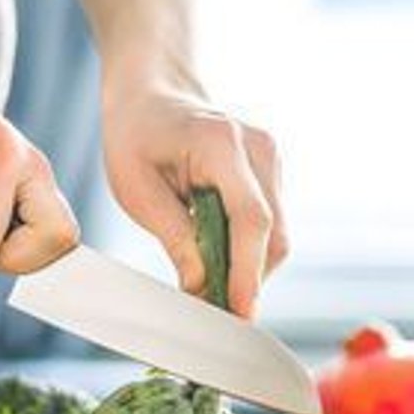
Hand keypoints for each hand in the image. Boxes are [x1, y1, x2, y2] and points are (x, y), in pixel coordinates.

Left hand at [101, 78, 287, 317]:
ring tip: (211, 294)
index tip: (238, 314)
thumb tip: (202, 288)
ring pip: (276, 236)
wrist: (152, 95)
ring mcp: (272, 159)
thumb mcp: (137, 190)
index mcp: (223, 144)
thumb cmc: (137, 136)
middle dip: (249, 282)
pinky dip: (249, 253)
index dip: (248, 274)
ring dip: (249, 270)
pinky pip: (270, 226)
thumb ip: (174, 238)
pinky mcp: (271, 174)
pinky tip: (220, 265)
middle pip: (274, 235)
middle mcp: (260, 148)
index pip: (251, 220)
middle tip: (215, 318)